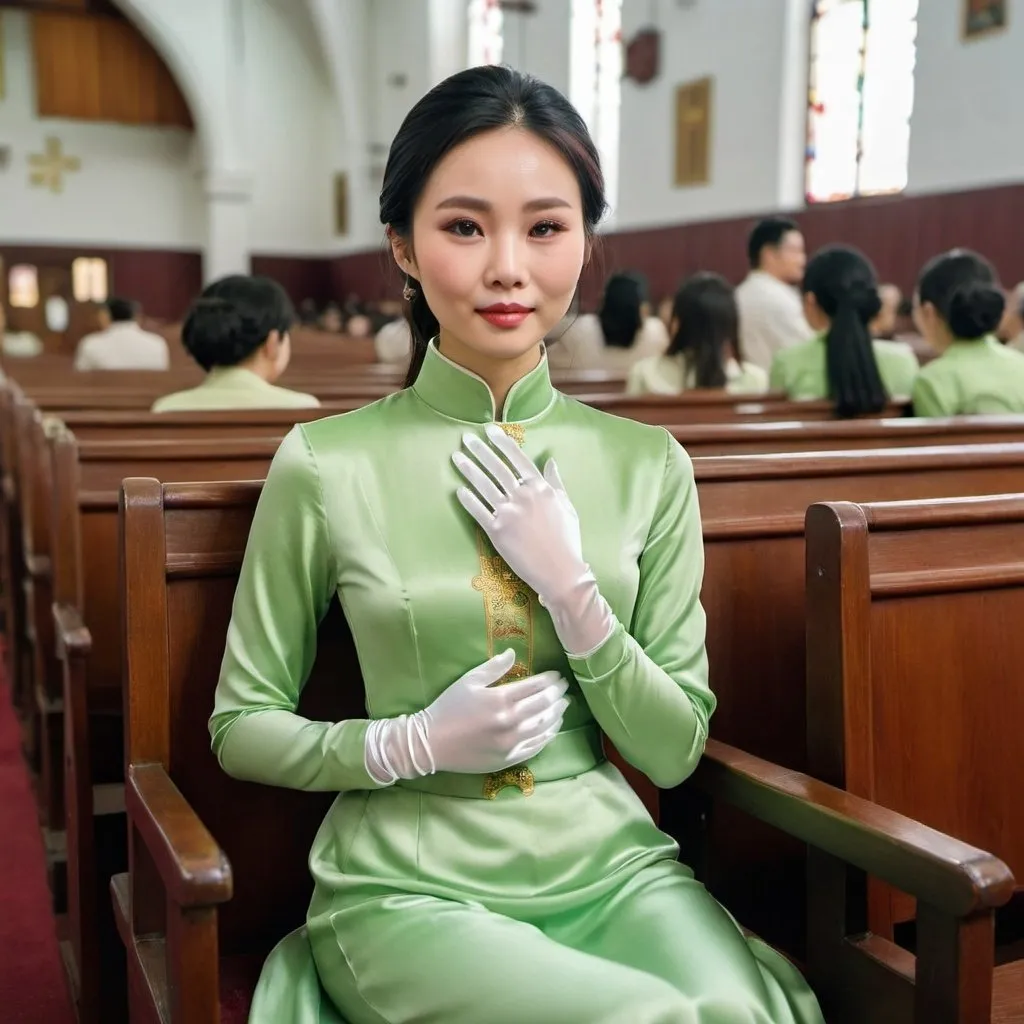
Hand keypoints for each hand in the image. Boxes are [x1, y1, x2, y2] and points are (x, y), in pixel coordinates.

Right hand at [364, 648, 569, 782]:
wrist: (432, 743)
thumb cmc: (448, 707)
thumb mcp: (468, 681)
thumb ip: (493, 667)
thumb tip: (513, 653)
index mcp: (501, 699)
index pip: (536, 686)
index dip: (550, 680)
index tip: (556, 675)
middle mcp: (510, 721)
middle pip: (544, 705)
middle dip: (557, 694)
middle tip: (564, 688)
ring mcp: (512, 742)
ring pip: (544, 726)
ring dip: (557, 714)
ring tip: (564, 705)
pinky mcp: (509, 758)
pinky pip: (536, 746)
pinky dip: (548, 735)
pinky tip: (553, 728)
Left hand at [452, 424, 586, 605]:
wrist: (561, 572)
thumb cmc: (568, 540)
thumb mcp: (567, 507)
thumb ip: (556, 483)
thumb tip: (551, 461)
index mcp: (541, 488)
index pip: (518, 458)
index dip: (503, 443)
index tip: (490, 430)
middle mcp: (523, 496)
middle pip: (497, 468)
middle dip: (480, 450)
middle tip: (466, 438)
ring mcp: (509, 513)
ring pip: (484, 485)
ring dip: (469, 469)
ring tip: (457, 457)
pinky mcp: (497, 532)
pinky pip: (478, 511)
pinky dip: (467, 499)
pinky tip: (458, 489)